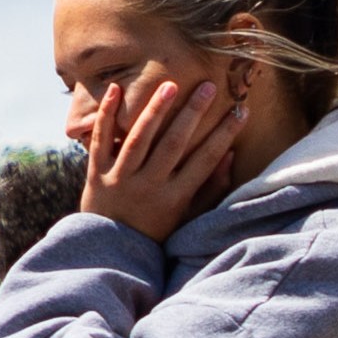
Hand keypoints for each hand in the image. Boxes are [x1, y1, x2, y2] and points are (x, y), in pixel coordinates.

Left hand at [78, 71, 237, 243]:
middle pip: (174, 144)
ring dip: (155, 111)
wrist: (109, 251)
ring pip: (138, 139)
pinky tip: (115, 89)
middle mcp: (148, 187)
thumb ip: (210, 188)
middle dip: (193, 114)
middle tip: (208, 85)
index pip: (205, 159)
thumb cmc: (155, 229)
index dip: (225, 133)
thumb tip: (229, 154)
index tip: (242, 108)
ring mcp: (119, 180)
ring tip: (171, 85)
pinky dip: (106, 116)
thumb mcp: (187, 216)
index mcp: (174, 198)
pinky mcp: (95, 175)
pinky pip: (100, 141)